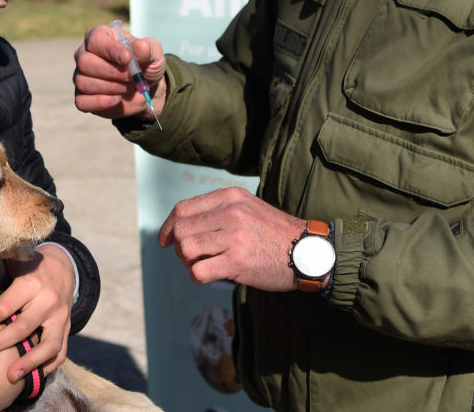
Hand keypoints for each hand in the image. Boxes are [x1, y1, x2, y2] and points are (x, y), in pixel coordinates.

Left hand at [0, 245, 74, 382]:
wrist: (63, 267)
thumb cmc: (30, 267)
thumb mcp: (13, 262)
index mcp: (32, 284)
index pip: (5, 307)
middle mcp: (48, 301)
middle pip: (21, 328)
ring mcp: (60, 317)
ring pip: (47, 344)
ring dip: (29, 362)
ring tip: (10, 376)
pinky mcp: (67, 328)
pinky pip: (61, 351)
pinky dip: (48, 366)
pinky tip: (33, 377)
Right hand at [73, 23, 166, 122]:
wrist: (146, 90)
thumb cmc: (146, 66)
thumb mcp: (153, 55)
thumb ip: (147, 49)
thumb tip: (139, 46)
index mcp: (101, 36)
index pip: (95, 39)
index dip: (110, 50)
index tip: (128, 59)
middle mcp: (85, 54)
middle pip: (85, 62)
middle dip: (111, 72)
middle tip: (130, 77)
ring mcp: (81, 76)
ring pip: (83, 82)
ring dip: (110, 87)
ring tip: (126, 87)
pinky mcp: (83, 97)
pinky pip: (82, 101)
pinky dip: (100, 102)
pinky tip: (116, 99)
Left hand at [158, 186, 308, 291]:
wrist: (307, 252)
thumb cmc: (275, 233)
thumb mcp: (248, 207)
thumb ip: (219, 210)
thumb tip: (182, 224)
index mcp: (230, 197)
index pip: (183, 209)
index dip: (168, 226)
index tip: (165, 240)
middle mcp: (231, 213)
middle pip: (180, 230)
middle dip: (179, 247)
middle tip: (192, 257)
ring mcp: (234, 237)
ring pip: (185, 250)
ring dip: (188, 262)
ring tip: (203, 265)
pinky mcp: (237, 261)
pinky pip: (198, 271)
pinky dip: (198, 277)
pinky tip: (210, 276)